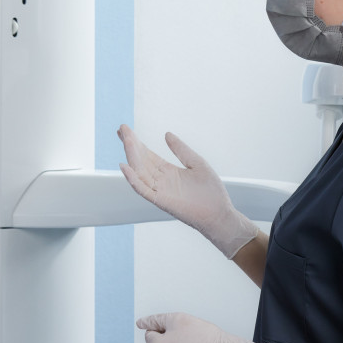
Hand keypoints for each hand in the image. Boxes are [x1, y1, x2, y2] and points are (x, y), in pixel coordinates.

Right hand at [117, 125, 257, 257]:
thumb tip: (166, 134)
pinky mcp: (161, 201)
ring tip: (126, 140)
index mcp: (169, 172)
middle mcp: (161, 181)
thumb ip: (181, 150)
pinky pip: (143, 190)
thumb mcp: (197, 163)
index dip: (137, 143)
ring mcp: (160, 191)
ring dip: (132, 156)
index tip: (126, 130)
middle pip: (141, 160)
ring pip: (140, 172)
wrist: (220, 213)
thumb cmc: (211, 192)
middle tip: (122, 129)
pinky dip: (133, 179)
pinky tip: (125, 167)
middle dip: (131, 145)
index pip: (148, 155)